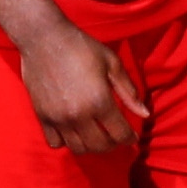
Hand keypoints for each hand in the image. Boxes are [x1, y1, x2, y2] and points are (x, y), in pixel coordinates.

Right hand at [17, 19, 144, 153]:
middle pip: (100, 146)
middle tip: (116, 136)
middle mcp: (78, 115)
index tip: (132, 136)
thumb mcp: (112, 63)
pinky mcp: (42, 117)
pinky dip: (67, 142)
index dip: (130, 138)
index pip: (119, 134)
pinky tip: (74, 131)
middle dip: (113, 144)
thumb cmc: (82, 47)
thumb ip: (129, 91)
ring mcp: (58, 118)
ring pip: (78, 148)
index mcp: (99, 101)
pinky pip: (55, 143)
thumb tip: (145, 114)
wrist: (44, 39)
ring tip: (97, 135)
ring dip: (91, 146)